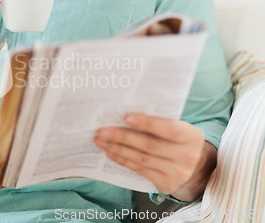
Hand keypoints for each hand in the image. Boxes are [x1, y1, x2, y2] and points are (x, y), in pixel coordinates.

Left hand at [95, 114, 215, 200]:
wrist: (199, 169)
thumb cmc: (180, 142)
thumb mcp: (180, 129)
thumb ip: (161, 122)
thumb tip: (126, 115)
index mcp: (192, 137)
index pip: (169, 130)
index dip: (148, 124)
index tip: (126, 118)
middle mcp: (187, 156)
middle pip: (149, 146)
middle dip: (123, 137)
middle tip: (102, 131)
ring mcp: (177, 173)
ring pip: (141, 159)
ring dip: (118, 149)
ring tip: (101, 141)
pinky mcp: (166, 184)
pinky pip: (140, 170)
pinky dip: (123, 160)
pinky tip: (111, 153)